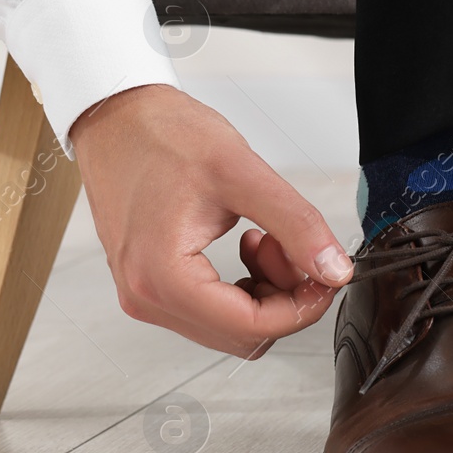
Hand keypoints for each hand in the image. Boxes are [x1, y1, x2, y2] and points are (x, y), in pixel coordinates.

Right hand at [70, 84, 351, 357]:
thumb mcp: (244, 174)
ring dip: (266, 291)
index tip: (326, 276)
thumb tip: (334, 270)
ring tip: (267, 237)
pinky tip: (249, 244)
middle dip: (285, 297)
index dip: (302, 308)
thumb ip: (297, 226)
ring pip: (232, 327)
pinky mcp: (152, 284)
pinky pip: (214, 310)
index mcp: (161, 277)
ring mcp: (145, 294)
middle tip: (292, 246)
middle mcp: (147, 296)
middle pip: (243, 334)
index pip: (251, 327)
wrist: (118, 118)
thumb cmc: (162, 136)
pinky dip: (244, 286)